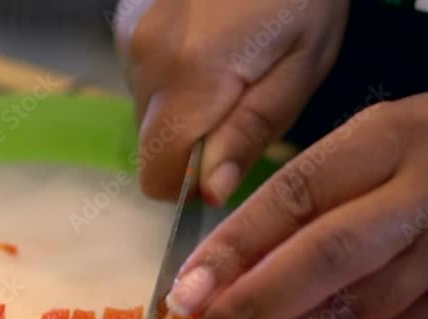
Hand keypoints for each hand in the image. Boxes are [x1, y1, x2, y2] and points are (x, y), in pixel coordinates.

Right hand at [113, 0, 347, 204]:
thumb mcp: (301, 67)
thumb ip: (251, 132)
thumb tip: (212, 192)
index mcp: (190, 80)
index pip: (157, 172)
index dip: (184, 185)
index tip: (218, 169)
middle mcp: (145, 61)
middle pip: (150, 140)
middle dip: (190, 140)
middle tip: (240, 99)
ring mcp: (129, 35)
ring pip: (146, 106)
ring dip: (181, 104)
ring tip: (228, 62)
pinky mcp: (126, 17)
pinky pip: (142, 71)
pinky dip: (171, 72)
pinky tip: (207, 40)